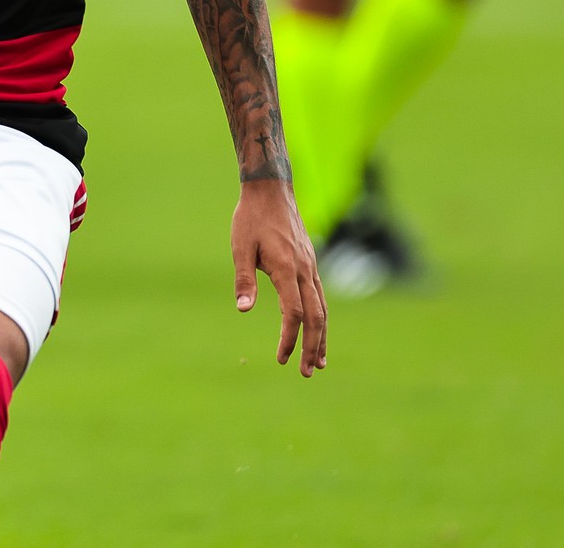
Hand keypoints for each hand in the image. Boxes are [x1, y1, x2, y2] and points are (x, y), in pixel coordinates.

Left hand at [232, 178, 328, 376]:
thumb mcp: (240, 247)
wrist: (271, 191)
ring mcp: (311, 267)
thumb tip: (243, 310)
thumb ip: (244, 279)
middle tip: (307, 372)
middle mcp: (305, 271)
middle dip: (313, 346)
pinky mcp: (311, 264)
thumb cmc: (251, 219)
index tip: (282, 358)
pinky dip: (321, 318)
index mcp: (287, 269)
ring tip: (319, 362)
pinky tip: (318, 330)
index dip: (289, 338)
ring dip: (321, 337)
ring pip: (323, 309)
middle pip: (316, 317)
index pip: (294, 313)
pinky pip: (320, 297)